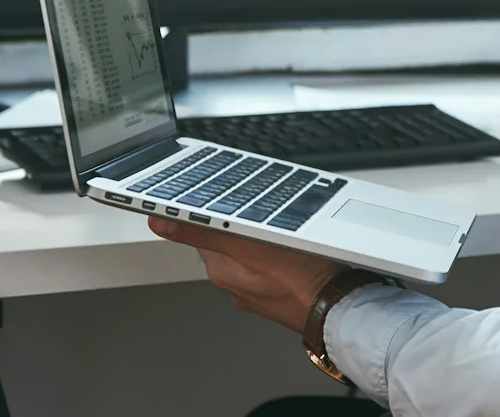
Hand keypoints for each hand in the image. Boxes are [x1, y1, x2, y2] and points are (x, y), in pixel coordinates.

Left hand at [150, 216, 342, 332]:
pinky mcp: (280, 288)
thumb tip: (160, 221)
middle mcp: (235, 282)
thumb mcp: (250, 246)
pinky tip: (292, 240)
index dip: (207, 207)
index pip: (201, 228)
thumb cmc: (301, 281)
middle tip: (255, 197)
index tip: (215, 190)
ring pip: (250, 248)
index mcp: (221, 271)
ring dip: (257, 232)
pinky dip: (274, 246)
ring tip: (278, 218)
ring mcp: (258, 287)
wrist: (340, 311)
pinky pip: (269, 260)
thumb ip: (205, 231)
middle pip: (227, 237)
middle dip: (237, 217)